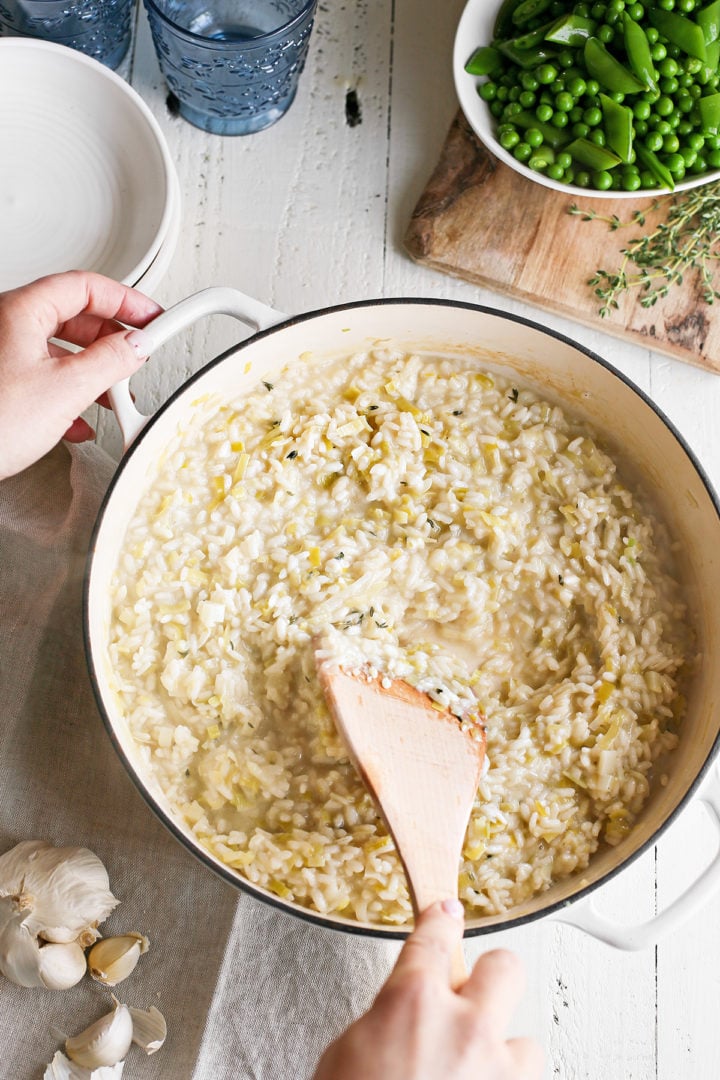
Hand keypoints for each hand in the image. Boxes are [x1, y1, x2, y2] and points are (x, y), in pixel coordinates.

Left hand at [0, 271, 161, 479]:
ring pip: (60, 351)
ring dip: (94, 372)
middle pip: (74, 317)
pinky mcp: (2, 386)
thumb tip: (136, 345)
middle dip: (111, 339)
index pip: (85, 287)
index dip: (126, 299)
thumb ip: (110, 361)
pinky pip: (45, 377)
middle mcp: (7, 326)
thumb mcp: (66, 389)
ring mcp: (3, 355)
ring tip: (116, 394)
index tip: (151, 316)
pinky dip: (71, 394)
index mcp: (20, 311)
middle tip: (138, 353)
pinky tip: (81, 419)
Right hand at [313, 901, 541, 1079]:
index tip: (447, 915)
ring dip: (503, 1056)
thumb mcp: (347, 1052)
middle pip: (506, 968)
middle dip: (490, 979)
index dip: (442, 921)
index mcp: (413, 1000)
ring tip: (474, 1075)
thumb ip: (387, 1019)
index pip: (435, 936)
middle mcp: (464, 1028)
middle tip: (471, 997)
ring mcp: (496, 1073)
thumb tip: (404, 1017)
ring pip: (527, 1043)